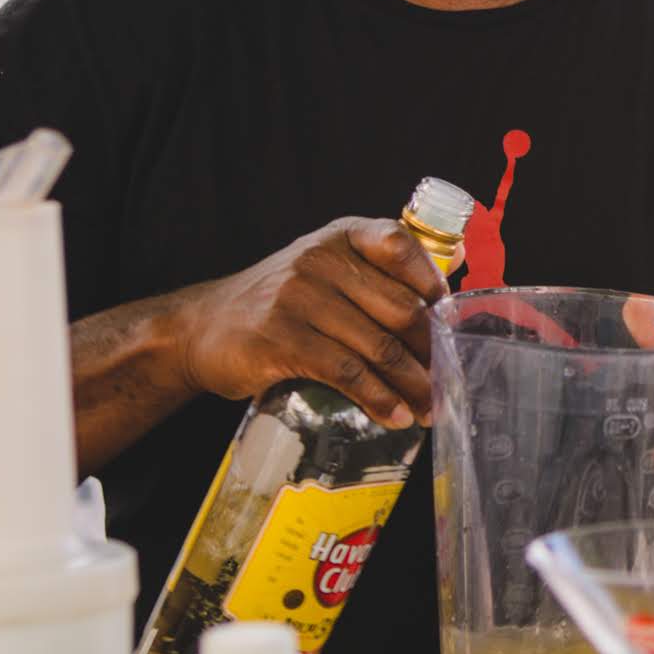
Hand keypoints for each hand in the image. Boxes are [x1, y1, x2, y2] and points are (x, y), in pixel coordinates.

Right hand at [169, 217, 449, 426]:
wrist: (201, 329)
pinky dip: (378, 399)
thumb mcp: (324, 270)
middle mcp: (320, 260)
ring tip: (430, 409)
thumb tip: (452, 271)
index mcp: (339, 237)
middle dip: (431, 353)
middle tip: (449, 383)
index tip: (449, 321)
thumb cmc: (278, 304)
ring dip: (413, 385)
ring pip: (378, 346)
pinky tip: (395, 416)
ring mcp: (298, 298)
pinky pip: (347, 373)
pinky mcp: (282, 339)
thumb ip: (376, 271)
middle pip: (399, 308)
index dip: (432, 284)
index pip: (399, 244)